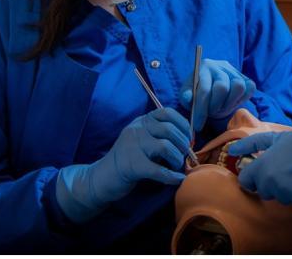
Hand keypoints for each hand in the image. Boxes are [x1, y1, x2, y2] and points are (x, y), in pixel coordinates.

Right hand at [56, 107, 191, 222]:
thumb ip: (160, 135)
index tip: (189, 138)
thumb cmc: (129, 159)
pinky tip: (177, 179)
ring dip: (177, 159)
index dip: (183, 125)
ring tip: (177, 166)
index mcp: (141, 121)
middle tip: (184, 156)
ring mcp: (132, 146)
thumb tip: (189, 138)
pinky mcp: (131, 165)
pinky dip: (172, 176)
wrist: (102, 178)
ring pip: (166, 147)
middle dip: (183, 144)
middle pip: (169, 130)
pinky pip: (158, 170)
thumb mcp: (143, 140)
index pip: (167, 112)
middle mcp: (136, 129)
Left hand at [180, 59, 255, 132]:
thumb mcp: (187, 94)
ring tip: (220, 108)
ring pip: (238, 86)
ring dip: (228, 103)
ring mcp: (235, 71)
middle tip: (211, 113)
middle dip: (215, 106)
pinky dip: (241, 99)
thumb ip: (186, 96)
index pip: (204, 89)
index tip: (198, 125)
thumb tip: (188, 98)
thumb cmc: (197, 92)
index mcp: (204, 66)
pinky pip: (250, 88)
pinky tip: (230, 103)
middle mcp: (221, 66)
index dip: (201, 109)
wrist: (212, 86)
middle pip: (222, 87)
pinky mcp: (246, 78)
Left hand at [227, 126, 291, 205]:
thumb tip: (232, 149)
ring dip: (282, 188)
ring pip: (276, 196)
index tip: (259, 171)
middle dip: (268, 182)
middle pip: (261, 190)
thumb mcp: (275, 138)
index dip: (251, 176)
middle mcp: (269, 184)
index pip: (245, 181)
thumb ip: (251, 144)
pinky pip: (290, 200)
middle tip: (281, 169)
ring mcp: (283, 194)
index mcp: (261, 168)